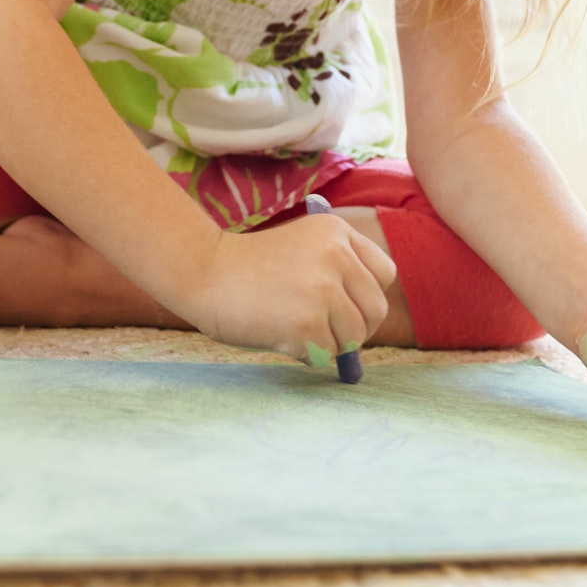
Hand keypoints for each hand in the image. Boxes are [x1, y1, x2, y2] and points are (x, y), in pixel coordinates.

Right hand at [179, 212, 395, 368]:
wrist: (202, 272)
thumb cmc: (247, 269)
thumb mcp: (302, 250)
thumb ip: (336, 274)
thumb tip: (362, 330)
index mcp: (336, 231)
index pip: (384, 274)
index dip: (366, 296)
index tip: (344, 305)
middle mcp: (336, 256)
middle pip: (376, 310)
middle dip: (354, 328)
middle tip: (324, 331)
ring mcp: (323, 290)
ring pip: (353, 336)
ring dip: (328, 343)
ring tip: (293, 328)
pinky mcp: (308, 322)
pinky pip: (326, 354)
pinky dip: (306, 354)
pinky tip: (279, 335)